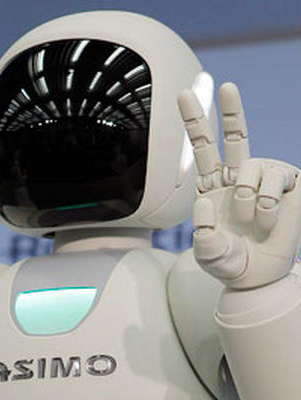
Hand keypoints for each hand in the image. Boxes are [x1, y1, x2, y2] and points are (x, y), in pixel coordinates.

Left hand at [178, 83, 300, 288]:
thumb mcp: (208, 255)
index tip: (183, 93)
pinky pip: (274, 181)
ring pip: (250, 165)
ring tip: (250, 222)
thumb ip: (202, 235)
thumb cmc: (230, 264)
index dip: (194, 121)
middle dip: (229, 110)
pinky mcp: (287, 187)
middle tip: (225, 84)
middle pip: (232, 136)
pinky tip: (267, 223)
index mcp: (210, 186)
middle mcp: (236, 178)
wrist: (260, 279)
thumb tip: (208, 200)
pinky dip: (267, 206)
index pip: (201, 148)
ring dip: (246, 196)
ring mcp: (263, 181)